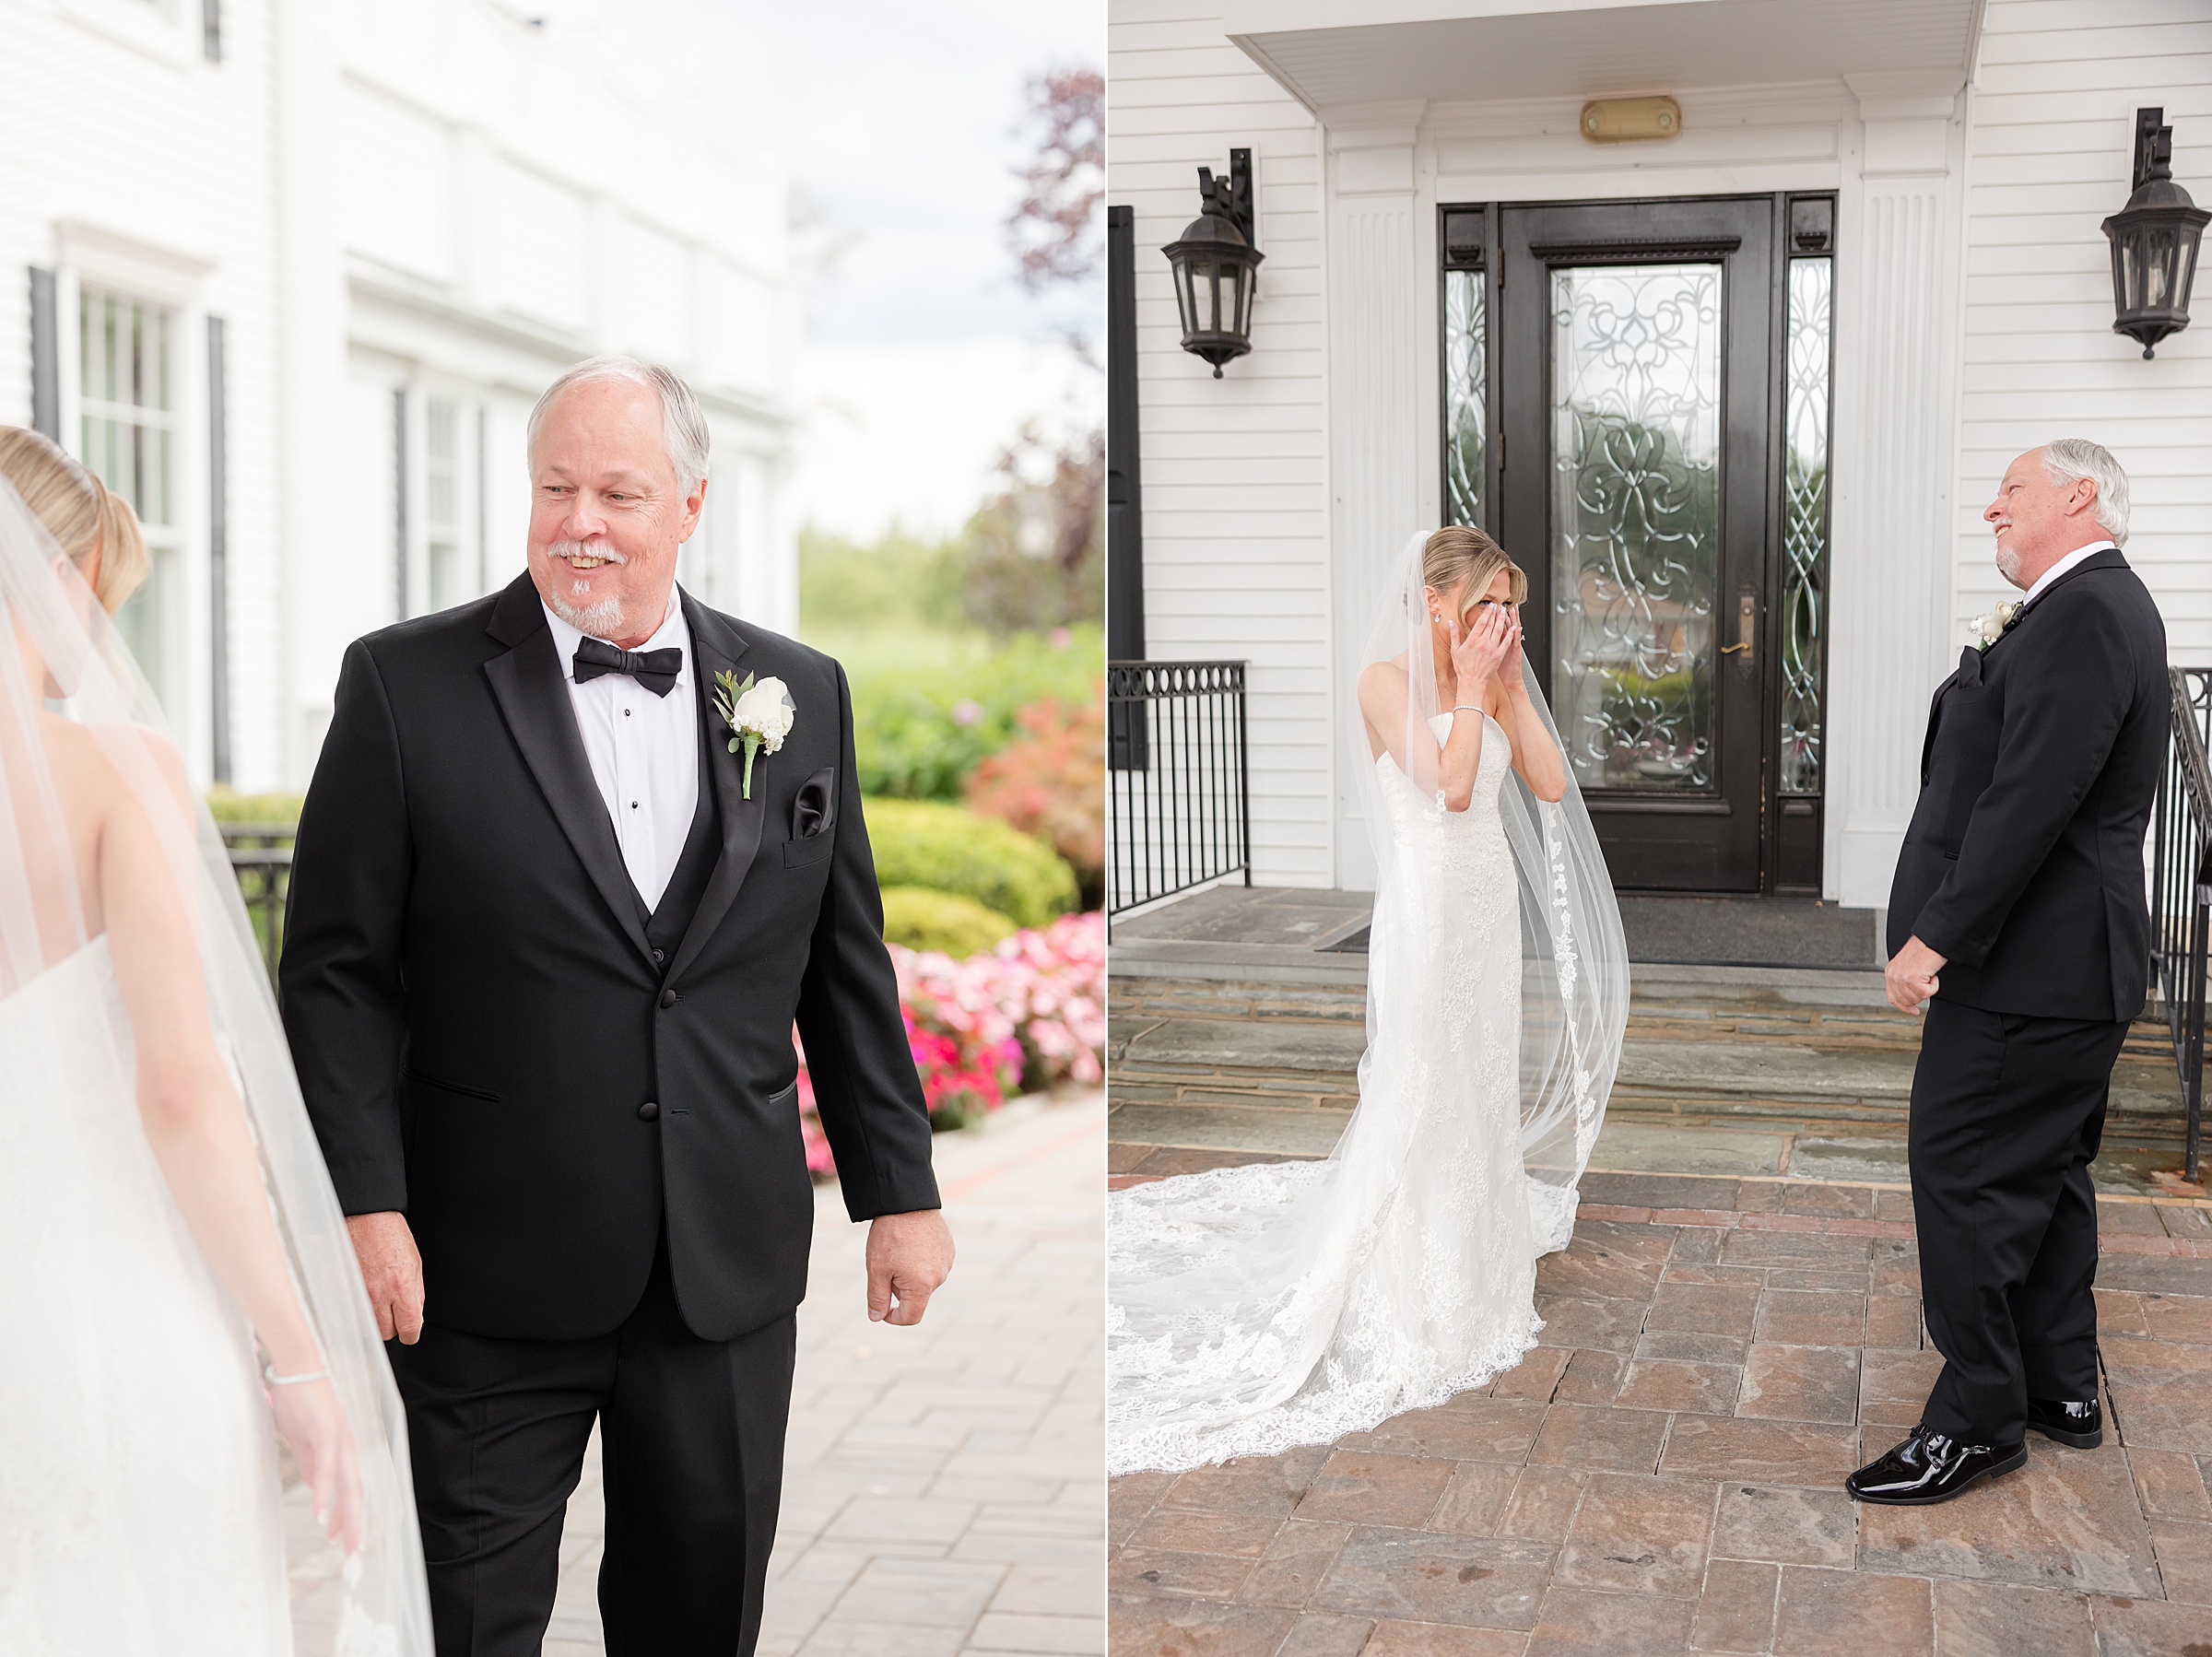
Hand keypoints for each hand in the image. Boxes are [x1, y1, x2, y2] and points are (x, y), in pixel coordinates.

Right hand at [268, 1375, 365, 1551]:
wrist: (294, 1365)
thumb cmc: (299, 1400)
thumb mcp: (303, 1439)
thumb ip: (311, 1462)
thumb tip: (315, 1487)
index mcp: (343, 1446)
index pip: (351, 1487)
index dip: (350, 1514)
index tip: (345, 1540)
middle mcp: (348, 1443)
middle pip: (357, 1489)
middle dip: (357, 1522)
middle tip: (356, 1552)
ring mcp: (340, 1437)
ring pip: (348, 1483)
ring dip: (346, 1515)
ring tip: (343, 1542)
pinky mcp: (326, 1430)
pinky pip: (326, 1468)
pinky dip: (324, 1493)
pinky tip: (321, 1515)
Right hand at [345, 1211, 423, 1343]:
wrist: (364, 1216)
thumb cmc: (390, 1234)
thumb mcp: (415, 1262)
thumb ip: (416, 1293)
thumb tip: (415, 1317)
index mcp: (401, 1285)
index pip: (409, 1327)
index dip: (412, 1333)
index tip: (411, 1330)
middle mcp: (377, 1293)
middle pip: (385, 1333)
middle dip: (392, 1326)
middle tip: (393, 1310)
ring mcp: (357, 1293)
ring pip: (367, 1326)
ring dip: (374, 1319)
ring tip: (378, 1299)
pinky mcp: (340, 1290)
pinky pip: (349, 1313)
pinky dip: (357, 1310)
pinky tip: (363, 1295)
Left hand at [865, 1208, 953, 1325]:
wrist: (907, 1202)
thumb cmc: (890, 1236)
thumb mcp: (876, 1269)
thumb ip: (877, 1298)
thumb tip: (877, 1317)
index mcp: (922, 1286)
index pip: (911, 1317)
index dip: (893, 1317)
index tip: (881, 1308)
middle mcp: (940, 1277)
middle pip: (917, 1298)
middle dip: (899, 1290)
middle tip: (887, 1266)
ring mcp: (947, 1262)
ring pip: (925, 1282)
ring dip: (910, 1276)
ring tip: (899, 1252)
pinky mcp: (949, 1250)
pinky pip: (933, 1266)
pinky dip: (921, 1263)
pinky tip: (911, 1246)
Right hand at [1446, 604, 1514, 697]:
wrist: (1472, 682)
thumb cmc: (1463, 668)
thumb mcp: (1455, 650)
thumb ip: (1454, 634)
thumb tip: (1451, 622)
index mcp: (1472, 640)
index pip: (1481, 622)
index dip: (1487, 612)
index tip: (1490, 606)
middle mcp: (1483, 643)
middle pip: (1491, 624)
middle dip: (1495, 613)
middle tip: (1498, 605)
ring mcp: (1492, 649)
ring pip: (1499, 630)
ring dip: (1502, 619)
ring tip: (1504, 612)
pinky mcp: (1498, 655)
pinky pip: (1506, 642)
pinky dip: (1510, 633)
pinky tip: (1513, 627)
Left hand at [1495, 608, 1525, 688]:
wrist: (1509, 679)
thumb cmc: (1500, 668)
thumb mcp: (1494, 654)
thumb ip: (1490, 643)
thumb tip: (1482, 635)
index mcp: (1499, 642)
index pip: (1497, 626)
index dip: (1495, 617)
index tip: (1492, 607)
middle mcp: (1506, 642)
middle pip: (1506, 625)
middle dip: (1504, 614)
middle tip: (1503, 604)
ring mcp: (1512, 646)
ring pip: (1513, 631)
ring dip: (1513, 620)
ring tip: (1512, 610)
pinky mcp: (1515, 653)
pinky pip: (1516, 642)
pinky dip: (1516, 635)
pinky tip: (1516, 628)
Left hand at [1885, 936, 1946, 1014]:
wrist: (1932, 940)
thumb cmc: (1924, 951)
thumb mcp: (1907, 966)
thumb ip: (1903, 980)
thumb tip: (1910, 998)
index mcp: (1890, 972)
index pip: (1893, 997)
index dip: (1904, 1007)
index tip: (1914, 1011)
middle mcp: (1893, 975)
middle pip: (1906, 1001)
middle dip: (1919, 996)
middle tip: (1927, 984)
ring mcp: (1902, 978)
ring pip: (1917, 998)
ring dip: (1927, 988)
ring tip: (1929, 974)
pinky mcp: (1913, 980)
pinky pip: (1927, 994)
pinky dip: (1934, 986)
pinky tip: (1932, 974)